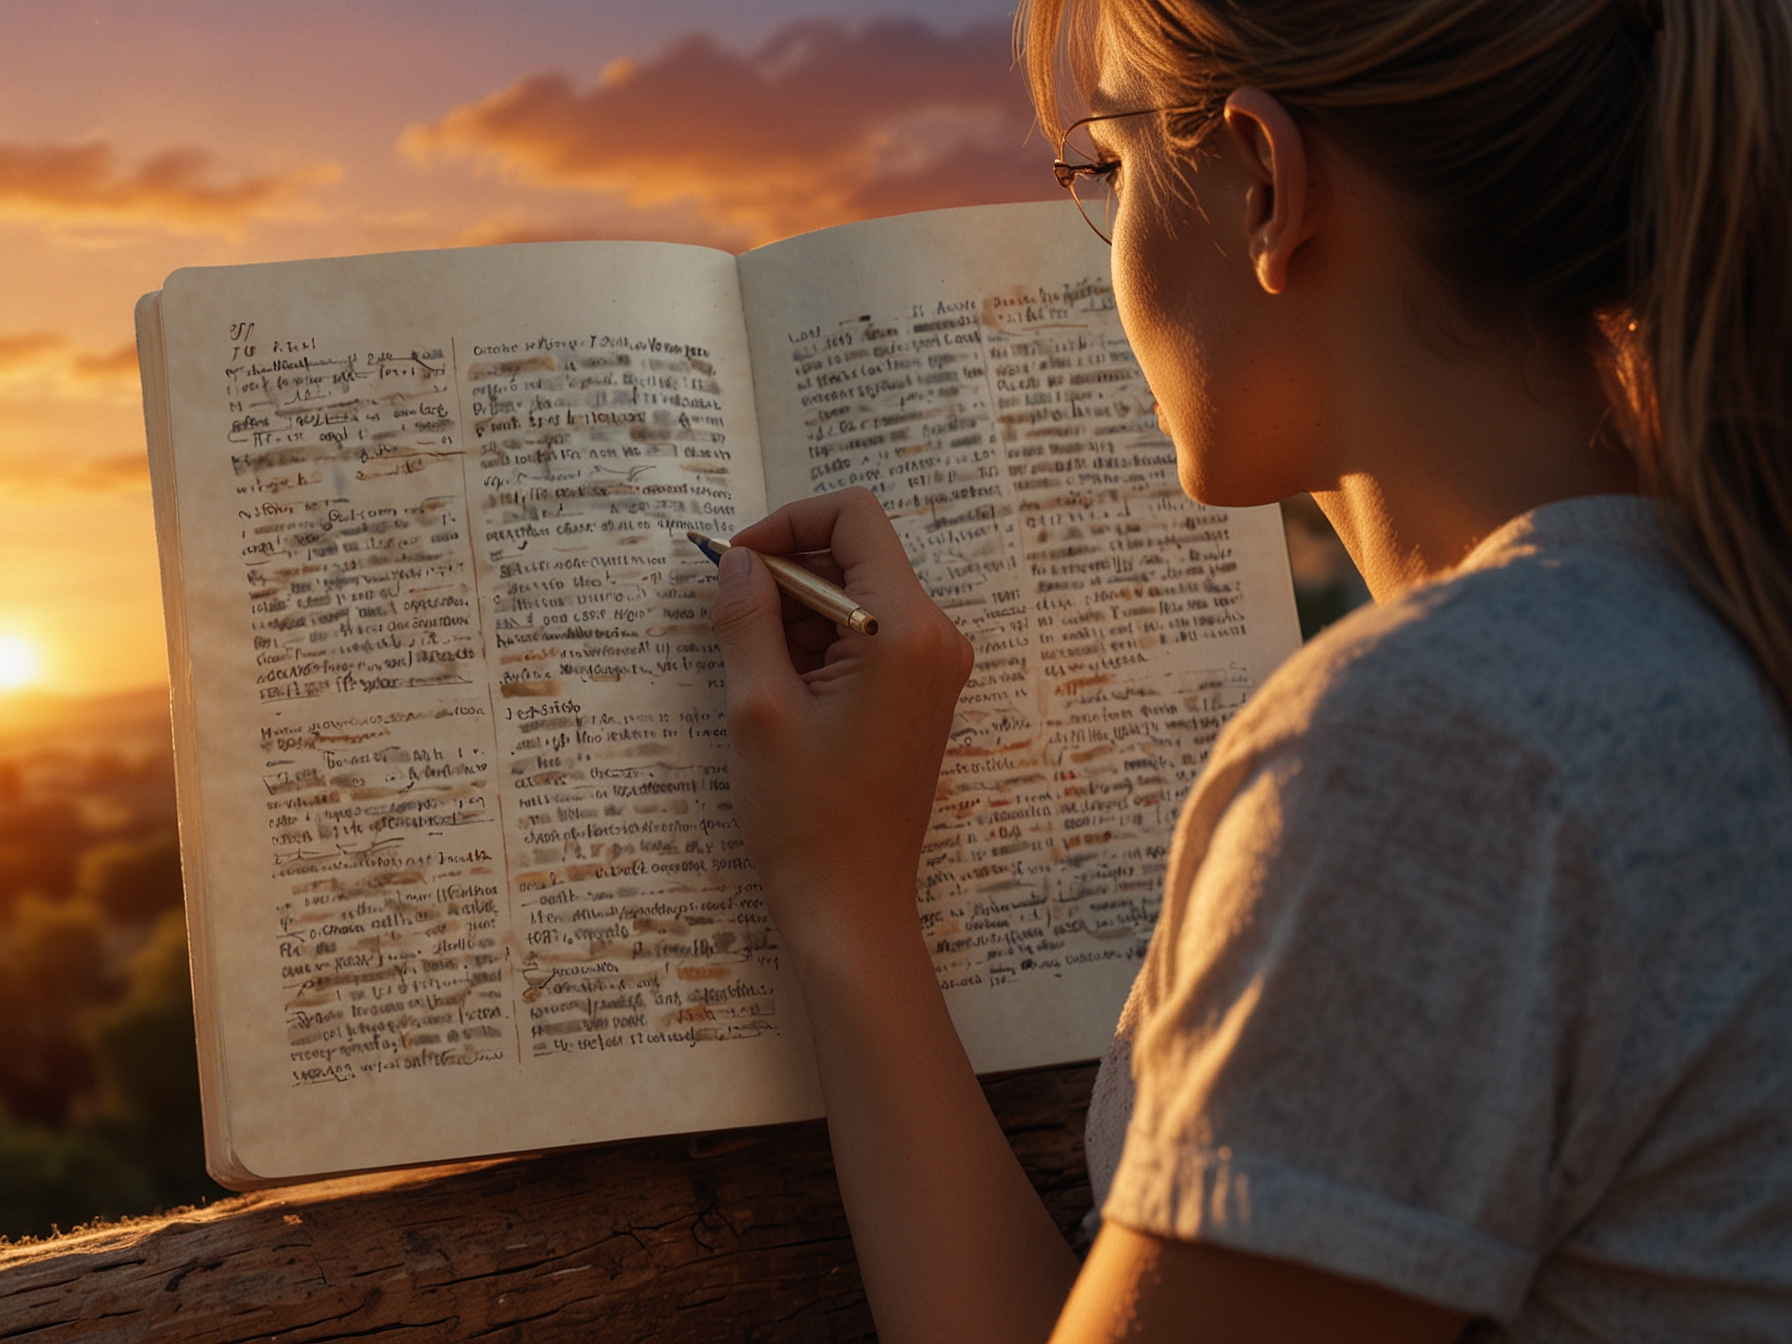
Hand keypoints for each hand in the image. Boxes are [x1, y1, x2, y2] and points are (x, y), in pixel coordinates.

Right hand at [708, 487, 972, 966]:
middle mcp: (935, 637)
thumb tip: (737, 560)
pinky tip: (783, 691)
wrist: (851, 900)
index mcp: (905, 630)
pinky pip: (869, 634)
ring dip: (798, 613)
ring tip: (757, 674)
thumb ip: (746, 617)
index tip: (736, 563)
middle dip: (787, 572)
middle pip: (857, 553)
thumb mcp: (757, 706)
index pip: (854, 517)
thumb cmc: (805, 815)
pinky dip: (820, 643)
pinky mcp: (921, 692)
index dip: (787, 524)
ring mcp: (934, 666)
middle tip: (732, 619)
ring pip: (857, 594)